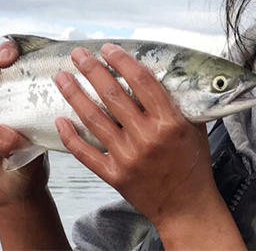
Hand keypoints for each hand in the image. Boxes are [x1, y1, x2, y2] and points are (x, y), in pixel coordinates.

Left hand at [52, 44, 228, 232]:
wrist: (187, 207)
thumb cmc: (193, 165)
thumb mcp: (195, 128)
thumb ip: (179, 103)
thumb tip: (163, 75)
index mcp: (169, 122)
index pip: (141, 82)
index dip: (122, 61)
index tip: (108, 48)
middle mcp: (146, 137)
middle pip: (112, 95)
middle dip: (91, 70)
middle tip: (77, 54)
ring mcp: (127, 157)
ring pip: (93, 119)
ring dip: (75, 94)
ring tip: (61, 77)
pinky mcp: (114, 175)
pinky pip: (85, 153)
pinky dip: (70, 136)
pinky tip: (60, 119)